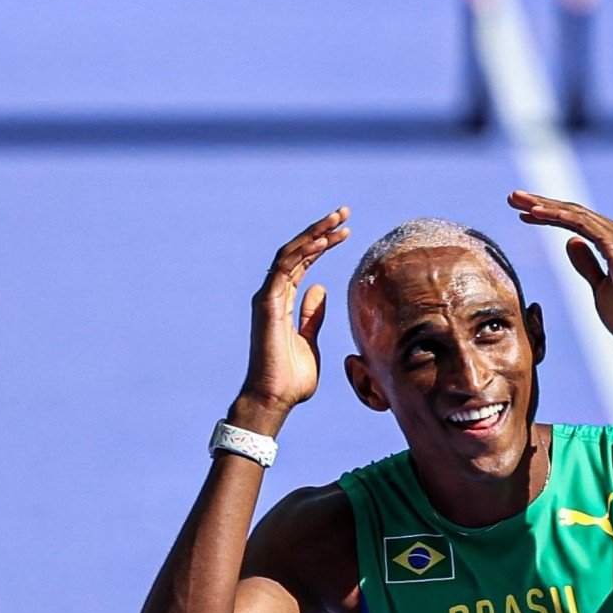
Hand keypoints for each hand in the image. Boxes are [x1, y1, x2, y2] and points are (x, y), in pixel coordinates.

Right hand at [232, 208, 349, 433]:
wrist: (274, 398)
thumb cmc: (291, 378)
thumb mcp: (309, 341)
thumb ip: (312, 316)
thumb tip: (321, 290)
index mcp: (283, 302)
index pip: (303, 263)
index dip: (323, 245)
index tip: (345, 233)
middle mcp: (273, 295)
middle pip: (297, 252)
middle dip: (320, 230)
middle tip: (344, 213)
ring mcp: (268, 298)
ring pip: (290, 254)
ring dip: (314, 233)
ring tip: (337, 219)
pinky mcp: (267, 304)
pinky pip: (284, 269)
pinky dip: (303, 252)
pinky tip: (322, 241)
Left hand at [507, 192, 612, 351]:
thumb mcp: (599, 288)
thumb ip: (587, 264)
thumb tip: (570, 242)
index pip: (577, 222)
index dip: (550, 215)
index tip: (524, 213)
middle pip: (574, 212)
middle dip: (541, 203)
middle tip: (513, 197)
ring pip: (575, 213)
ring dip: (543, 205)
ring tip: (516, 199)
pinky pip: (581, 224)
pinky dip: (557, 216)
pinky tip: (535, 212)